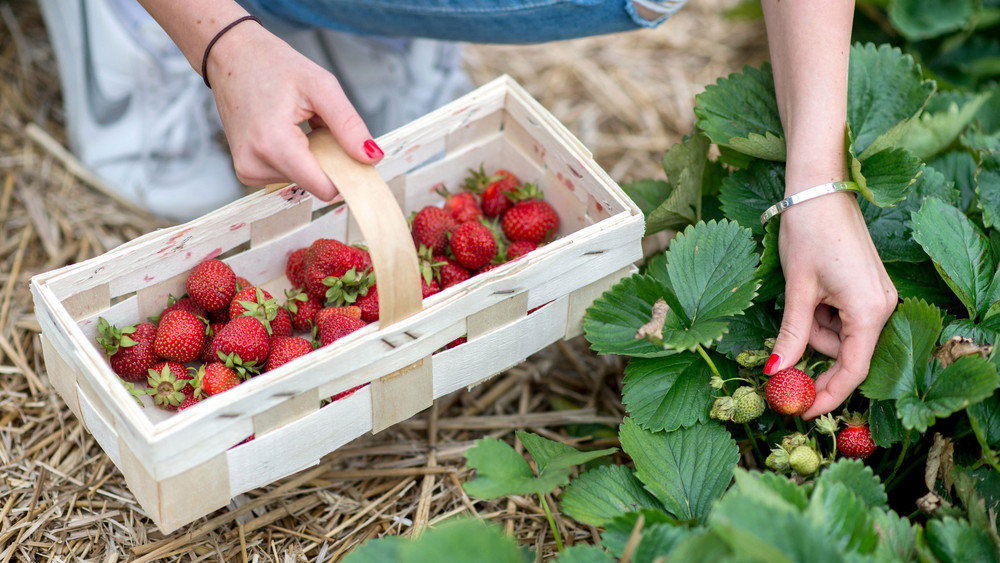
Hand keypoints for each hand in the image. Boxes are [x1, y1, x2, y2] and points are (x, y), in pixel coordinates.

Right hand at [204, 22, 380, 199]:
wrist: (231, 56)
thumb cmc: (273, 65)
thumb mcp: (321, 87)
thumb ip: (349, 126)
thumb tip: (372, 158)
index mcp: (274, 145)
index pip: (324, 188)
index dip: (347, 174)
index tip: (357, 157)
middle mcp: (255, 165)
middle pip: (315, 184)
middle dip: (328, 159)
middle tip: (318, 125)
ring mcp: (247, 170)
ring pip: (302, 181)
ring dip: (311, 156)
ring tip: (297, 124)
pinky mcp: (246, 170)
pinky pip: (287, 175)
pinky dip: (296, 158)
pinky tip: (287, 132)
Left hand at [767, 191, 897, 418]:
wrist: (820, 190)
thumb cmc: (808, 234)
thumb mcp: (796, 290)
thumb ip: (792, 335)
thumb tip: (777, 372)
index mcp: (869, 311)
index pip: (853, 370)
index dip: (828, 396)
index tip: (801, 411)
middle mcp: (882, 307)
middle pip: (845, 353)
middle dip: (812, 352)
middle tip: (782, 349)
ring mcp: (878, 297)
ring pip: (840, 336)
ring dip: (814, 328)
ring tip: (800, 294)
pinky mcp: (869, 289)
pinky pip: (843, 318)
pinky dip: (821, 315)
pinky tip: (810, 290)